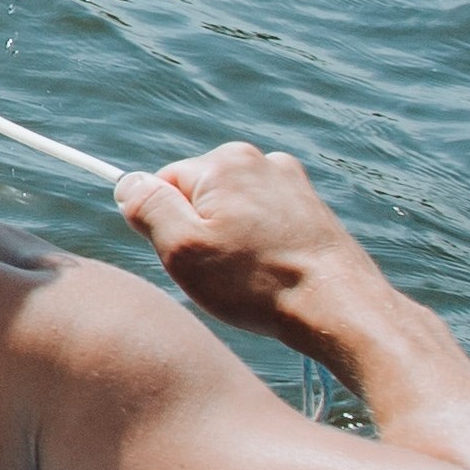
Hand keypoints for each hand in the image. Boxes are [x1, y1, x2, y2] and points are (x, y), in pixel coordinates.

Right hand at [116, 141, 389, 356]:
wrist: (341, 309)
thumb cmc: (260, 284)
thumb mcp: (183, 250)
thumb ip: (148, 208)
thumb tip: (128, 182)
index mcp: (223, 162)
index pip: (162, 186)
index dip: (167, 227)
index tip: (191, 257)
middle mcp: (259, 160)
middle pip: (198, 195)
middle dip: (200, 232)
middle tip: (221, 272)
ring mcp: (290, 182)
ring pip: (232, 210)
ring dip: (231, 240)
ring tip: (251, 277)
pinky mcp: (311, 207)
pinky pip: (263, 220)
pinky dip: (260, 244)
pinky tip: (272, 273)